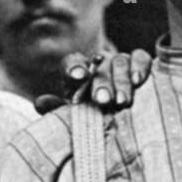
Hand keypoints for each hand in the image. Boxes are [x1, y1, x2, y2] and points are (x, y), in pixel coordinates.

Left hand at [34, 49, 152, 114]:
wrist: (121, 123)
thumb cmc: (94, 120)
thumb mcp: (75, 119)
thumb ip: (58, 111)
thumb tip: (40, 103)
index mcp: (79, 75)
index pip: (73, 63)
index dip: (74, 67)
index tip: (78, 77)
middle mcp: (99, 65)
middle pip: (100, 66)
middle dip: (102, 83)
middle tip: (103, 101)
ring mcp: (120, 63)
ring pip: (120, 62)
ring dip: (122, 82)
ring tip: (123, 102)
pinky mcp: (140, 65)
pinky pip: (140, 57)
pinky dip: (140, 66)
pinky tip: (138, 81)